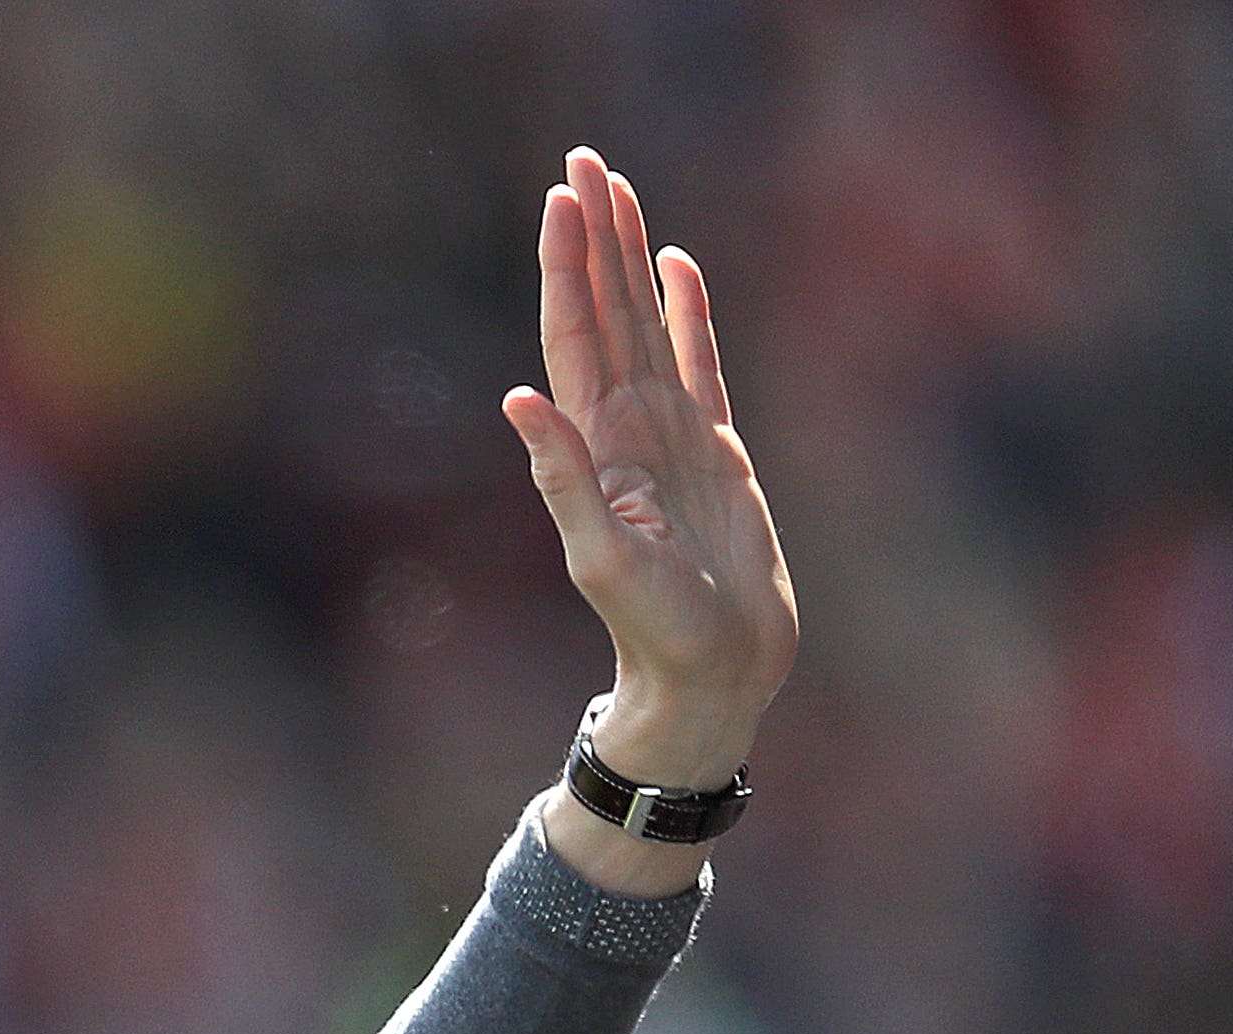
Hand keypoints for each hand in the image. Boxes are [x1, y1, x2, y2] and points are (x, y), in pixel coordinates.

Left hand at [501, 149, 798, 805]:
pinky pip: (701, 363)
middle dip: (594, 237)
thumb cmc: (656, 631)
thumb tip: (518, 398)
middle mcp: (626, 431)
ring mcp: (670, 436)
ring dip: (631, 258)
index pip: (574, 337)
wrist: (714, 674)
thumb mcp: (601, 556)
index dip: (566, 267)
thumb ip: (562, 478)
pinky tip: (676, 266)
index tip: (560, 198)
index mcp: (596, 447)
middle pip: (606, 312)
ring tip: (620, 189)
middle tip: (585, 160)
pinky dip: (688, 312)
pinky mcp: (715, 452)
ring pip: (648, 323)